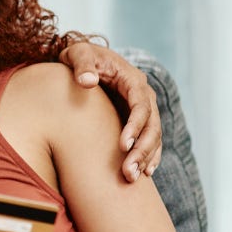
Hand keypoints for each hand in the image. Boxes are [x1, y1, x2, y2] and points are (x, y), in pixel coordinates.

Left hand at [59, 43, 162, 181]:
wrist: (84, 60)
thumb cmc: (80, 56)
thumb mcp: (78, 53)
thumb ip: (82, 64)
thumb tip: (87, 81)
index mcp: (132, 80)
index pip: (141, 106)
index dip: (135, 126)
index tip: (123, 146)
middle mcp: (143, 95)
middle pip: (152, 125)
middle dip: (142, 150)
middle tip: (128, 172)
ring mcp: (143, 109)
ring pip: (154, 136)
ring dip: (146, 158)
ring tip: (132, 178)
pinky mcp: (138, 120)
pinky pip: (150, 140)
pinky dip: (150, 156)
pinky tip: (145, 173)